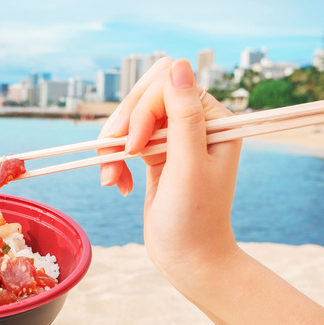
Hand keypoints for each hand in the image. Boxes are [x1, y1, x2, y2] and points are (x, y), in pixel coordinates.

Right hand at [99, 58, 240, 276]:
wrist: (189, 259)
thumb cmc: (194, 218)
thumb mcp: (188, 165)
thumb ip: (183, 115)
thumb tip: (179, 65)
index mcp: (213, 119)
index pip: (167, 86)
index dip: (143, 110)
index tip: (134, 148)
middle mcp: (195, 124)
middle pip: (144, 97)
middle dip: (123, 125)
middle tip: (113, 157)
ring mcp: (173, 139)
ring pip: (129, 118)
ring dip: (112, 146)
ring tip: (110, 179)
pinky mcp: (154, 154)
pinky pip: (124, 140)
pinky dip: (113, 159)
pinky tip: (117, 184)